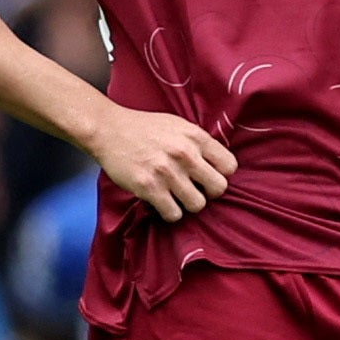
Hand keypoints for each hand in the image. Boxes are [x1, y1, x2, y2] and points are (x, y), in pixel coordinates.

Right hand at [89, 106, 233, 221]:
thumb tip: (220, 165)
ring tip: (177, 195)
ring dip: (188, 204)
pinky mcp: (148, 187)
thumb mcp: (178, 125)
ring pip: (197, 205)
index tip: (209, 175)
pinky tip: (163, 201)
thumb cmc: (145, 128)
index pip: (230, 166)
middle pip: (219, 188)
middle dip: (209, 192)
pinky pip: (173, 214)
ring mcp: (166, 172)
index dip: (221, 174)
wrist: (109, 129)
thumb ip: (199, 143)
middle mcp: (184, 154)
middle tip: (196, 189)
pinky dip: (170, 212)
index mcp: (195, 137)